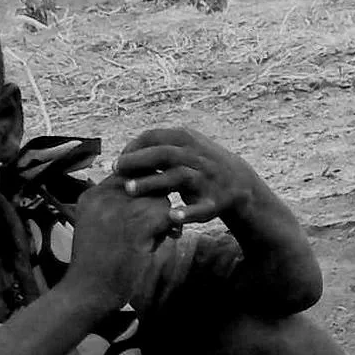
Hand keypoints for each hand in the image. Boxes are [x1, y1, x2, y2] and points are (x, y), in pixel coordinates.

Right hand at [62, 175, 175, 313]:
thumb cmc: (97, 264)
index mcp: (92, 195)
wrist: (87, 292)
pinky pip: (165, 215)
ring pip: (159, 198)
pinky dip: (169, 228)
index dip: (145, 187)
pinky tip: (163, 241)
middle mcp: (103, 197)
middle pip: (146, 182)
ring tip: (156, 236)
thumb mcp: (98, 225)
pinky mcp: (135, 227)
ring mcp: (118, 210)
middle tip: (155, 225)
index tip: (148, 208)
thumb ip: (116, 206)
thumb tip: (148, 193)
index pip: (127, 172)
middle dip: (156, 203)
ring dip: (164, 217)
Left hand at [111, 126, 262, 224]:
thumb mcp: (184, 147)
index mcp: (188, 139)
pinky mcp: (215, 202)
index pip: (154, 137)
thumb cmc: (200, 165)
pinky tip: (172, 217)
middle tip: (115, 170)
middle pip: (164, 154)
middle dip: (137, 161)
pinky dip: (188, 213)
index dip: (132, 147)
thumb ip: (157, 148)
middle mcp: (198, 156)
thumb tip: (121, 155)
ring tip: (129, 190)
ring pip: (179, 177)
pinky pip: (201, 208)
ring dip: (153, 183)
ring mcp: (207, 179)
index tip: (118, 161)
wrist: (239, 183)